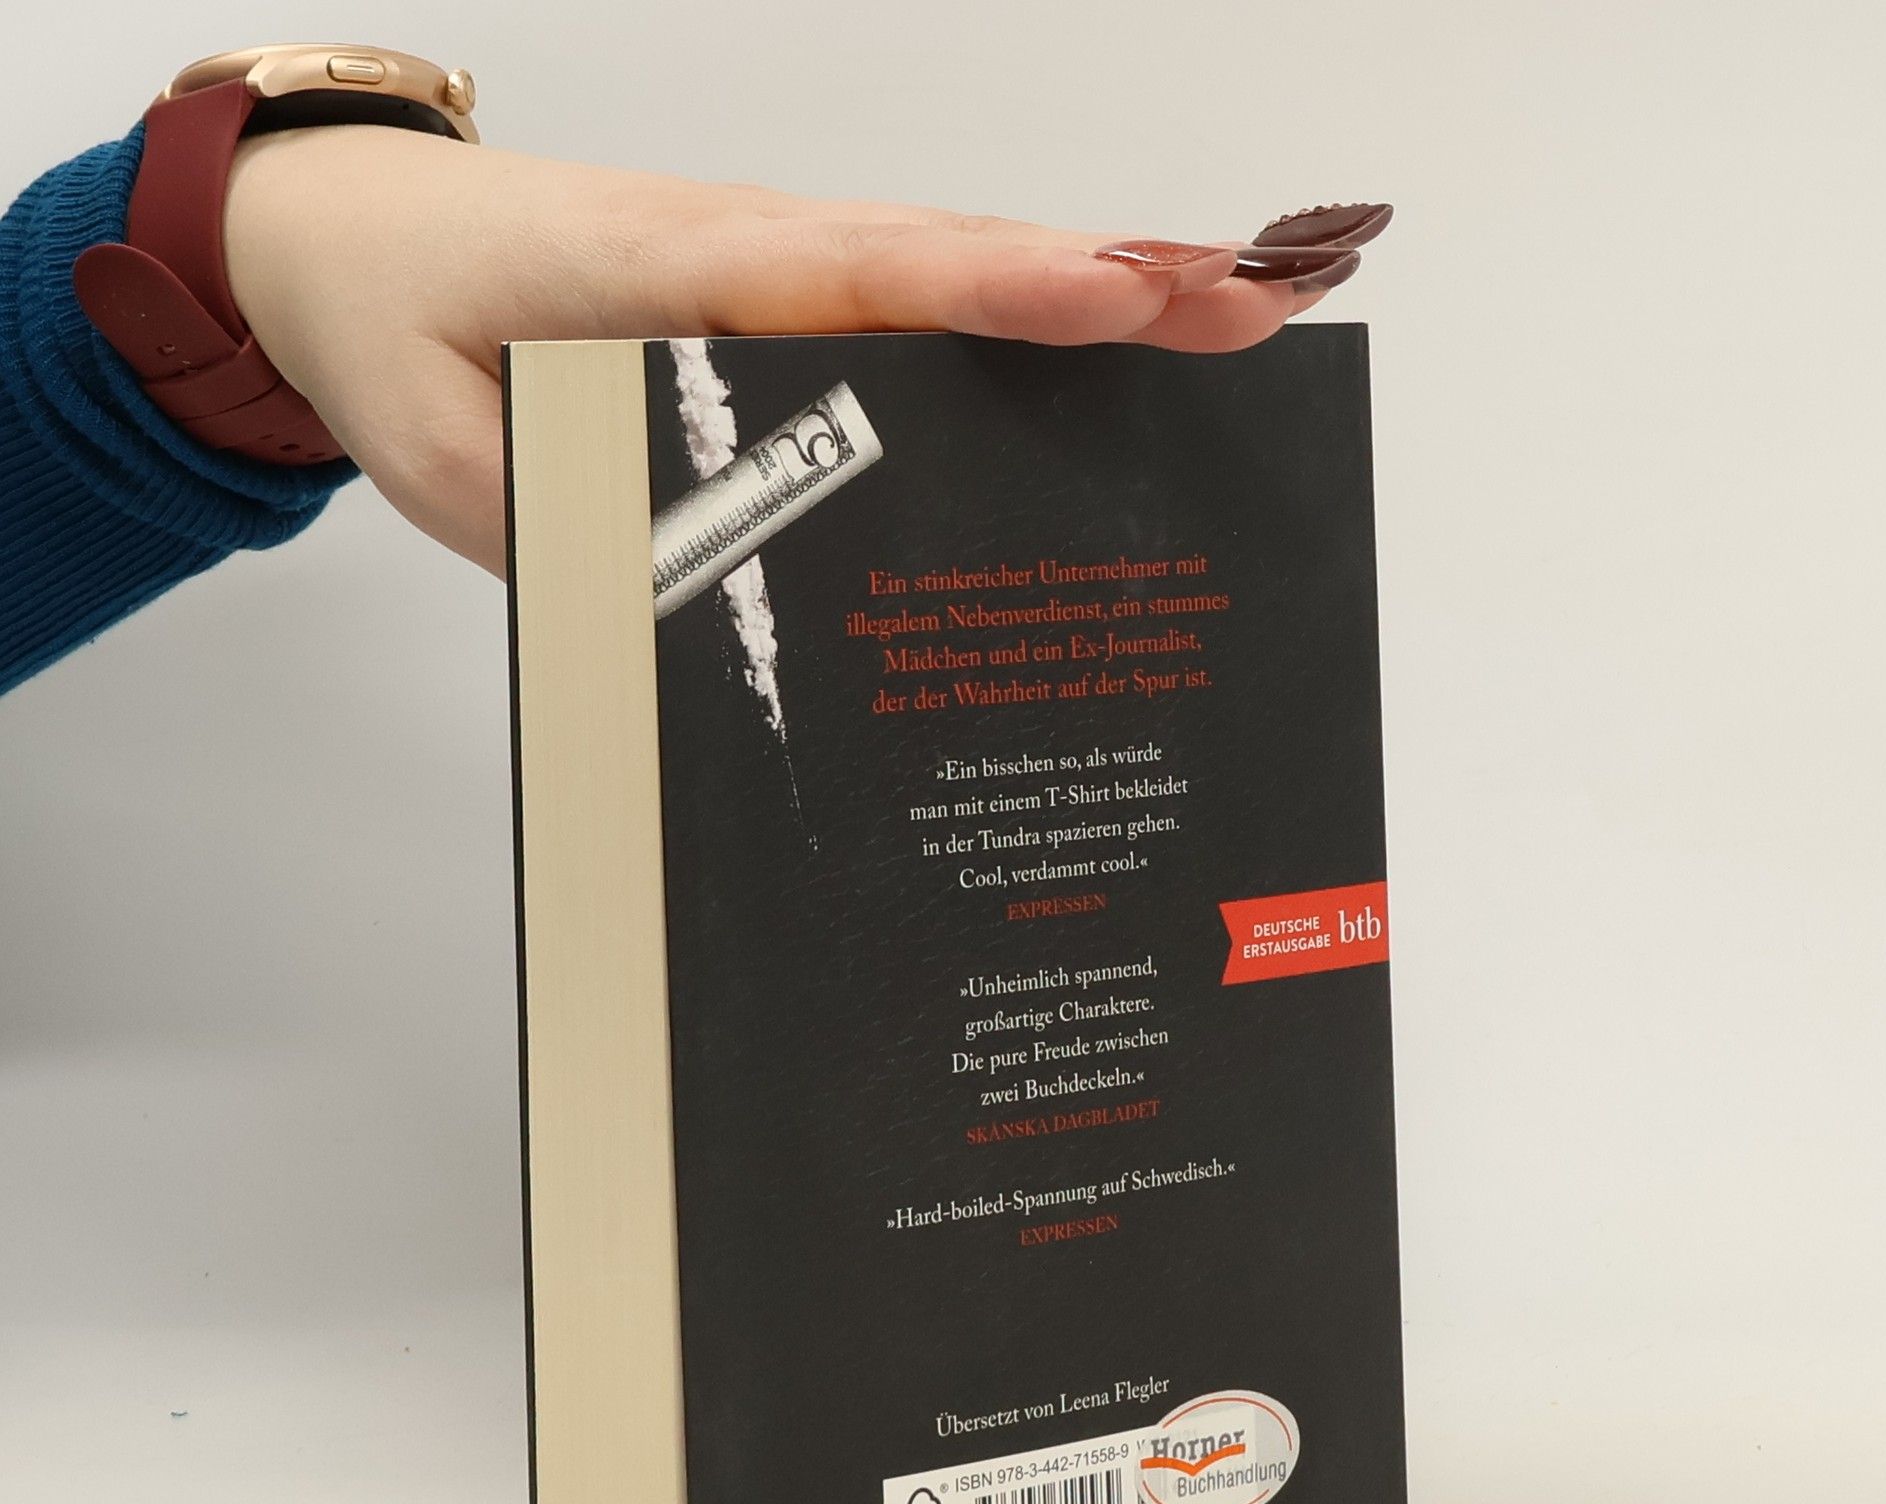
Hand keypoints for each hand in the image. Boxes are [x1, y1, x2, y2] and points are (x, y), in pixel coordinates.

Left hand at [223, 129, 1347, 574]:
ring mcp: (776, 265)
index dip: (993, 291)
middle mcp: (748, 249)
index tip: (1124, 295)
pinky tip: (1114, 344)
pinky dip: (1026, 312)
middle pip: (951, 258)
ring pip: (955, 271)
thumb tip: (720, 603)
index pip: (855, 276)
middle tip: (1262, 304)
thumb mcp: (452, 459)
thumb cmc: (396, 329)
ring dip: (1098, 288)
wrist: (342, 237)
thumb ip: (574, 526)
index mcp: (664, 273)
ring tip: (1241, 313)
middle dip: (1113, 281)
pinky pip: (919, 300)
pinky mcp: (784, 295)